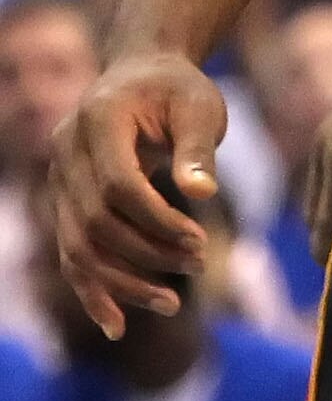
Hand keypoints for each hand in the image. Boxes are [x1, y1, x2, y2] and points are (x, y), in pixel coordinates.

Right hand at [50, 52, 226, 338]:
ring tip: (171, 305)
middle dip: (146, 254)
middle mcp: (66, 152)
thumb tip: (204, 192)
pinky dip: (92, 290)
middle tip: (198, 265)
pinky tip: (117, 325)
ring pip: (77, 246)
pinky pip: (70, 253)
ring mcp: (58, 179)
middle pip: (96, 222)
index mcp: (98, 120)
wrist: (142, 75)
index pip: (118, 186)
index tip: (201, 241)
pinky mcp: (63, 202)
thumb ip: (198, 147)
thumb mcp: (199, 106)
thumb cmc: (178, 90)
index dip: (158, 220)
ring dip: (122, 283)